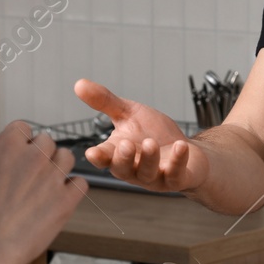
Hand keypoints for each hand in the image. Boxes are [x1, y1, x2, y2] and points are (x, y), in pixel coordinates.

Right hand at [0, 121, 83, 263]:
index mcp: (7, 146)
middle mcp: (33, 156)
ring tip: (48, 186)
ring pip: (67, 157)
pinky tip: (61, 199)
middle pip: (47, 141)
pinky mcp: (67, 198)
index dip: (22, 142)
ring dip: (60, 168)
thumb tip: (13, 162)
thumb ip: (2, 162)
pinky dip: (73, 190)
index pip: (24, 128)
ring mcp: (52, 176)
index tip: (21, 153)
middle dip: (42, 155)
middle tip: (33, 175)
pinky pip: (81, 182)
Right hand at [73, 77, 209, 193]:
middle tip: (126, 144)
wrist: (185, 148)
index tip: (93, 153)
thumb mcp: (129, 114)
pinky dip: (178, 161)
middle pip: (123, 169)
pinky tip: (180, 146)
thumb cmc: (153, 133)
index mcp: (118, 154)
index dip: (98, 157)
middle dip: (123, 158)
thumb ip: (105, 102)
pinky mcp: (176, 180)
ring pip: (148, 173)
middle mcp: (134, 169)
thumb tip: (78, 84)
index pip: (104, 158)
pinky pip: (176, 175)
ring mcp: (155, 177)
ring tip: (151, 143)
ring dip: (149, 159)